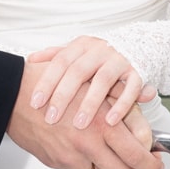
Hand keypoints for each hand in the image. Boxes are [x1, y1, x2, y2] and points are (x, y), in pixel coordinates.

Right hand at [8, 63, 161, 168]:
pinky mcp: (56, 162)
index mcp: (102, 125)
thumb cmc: (53, 85)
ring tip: (112, 158)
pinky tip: (86, 150)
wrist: (15, 95)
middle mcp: (89, 144)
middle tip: (141, 168)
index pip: (137, 154)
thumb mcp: (95, 87)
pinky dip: (86, 164)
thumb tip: (146, 113)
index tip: (155, 163)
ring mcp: (71, 157)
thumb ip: (123, 102)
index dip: (151, 163)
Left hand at [26, 36, 154, 127]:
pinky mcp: (137, 72)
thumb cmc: (100, 54)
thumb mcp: (78, 50)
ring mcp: (119, 60)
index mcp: (81, 46)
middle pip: (78, 72)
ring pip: (103, 81)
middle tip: (51, 118)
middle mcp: (99, 50)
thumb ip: (55, 54)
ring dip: (90, 103)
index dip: (46, 82)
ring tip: (79, 124)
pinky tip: (111, 122)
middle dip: (63, 97)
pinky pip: (130, 89)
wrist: (138, 44)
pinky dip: (121, 105)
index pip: (60, 62)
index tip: (35, 103)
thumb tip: (30, 60)